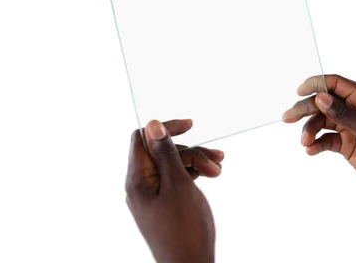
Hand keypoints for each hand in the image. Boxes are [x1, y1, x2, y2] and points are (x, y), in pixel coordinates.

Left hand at [126, 120, 215, 262]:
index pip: (143, 139)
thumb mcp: (178, 186)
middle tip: (216, 161)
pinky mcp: (164, 203)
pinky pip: (176, 179)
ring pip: (173, 165)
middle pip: (163, 152)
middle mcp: (141, 186)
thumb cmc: (184, 231)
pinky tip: (210, 175)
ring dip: (197, 163)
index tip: (190, 126)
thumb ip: (166, 154)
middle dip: (191, 152)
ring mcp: (153, 195)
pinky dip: (193, 174)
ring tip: (218, 170)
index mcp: (137, 180)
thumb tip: (152, 124)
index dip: (165, 129)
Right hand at [283, 75, 355, 215]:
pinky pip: (326, 139)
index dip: (316, 85)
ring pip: (322, 122)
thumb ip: (343, 114)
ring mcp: (350, 127)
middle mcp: (355, 110)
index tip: (298, 92)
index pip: (335, 84)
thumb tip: (320, 97)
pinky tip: (310, 151)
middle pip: (324, 103)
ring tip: (305, 143)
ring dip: (310, 130)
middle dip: (305, 110)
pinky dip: (316, 144)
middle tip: (286, 118)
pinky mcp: (346, 144)